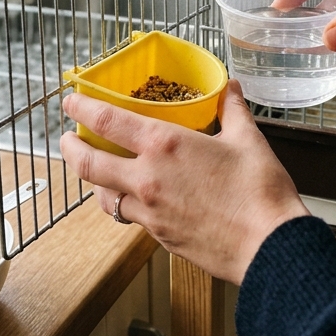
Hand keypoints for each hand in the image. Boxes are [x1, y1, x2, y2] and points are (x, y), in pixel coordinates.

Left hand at [59, 81, 309, 284]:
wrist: (269, 247)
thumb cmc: (260, 192)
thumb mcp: (247, 139)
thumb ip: (232, 110)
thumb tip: (229, 89)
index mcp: (165, 145)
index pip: (107, 121)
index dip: (82, 108)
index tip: (71, 101)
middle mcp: (148, 178)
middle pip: (88, 163)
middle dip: (70, 148)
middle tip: (67, 138)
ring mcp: (150, 212)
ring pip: (104, 196)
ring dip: (94, 180)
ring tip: (97, 169)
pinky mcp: (160, 236)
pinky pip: (130, 216)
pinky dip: (124, 203)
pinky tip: (135, 198)